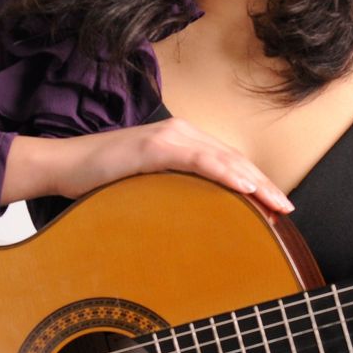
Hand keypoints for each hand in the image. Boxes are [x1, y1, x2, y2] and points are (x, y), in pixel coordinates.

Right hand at [6, 120, 295, 216]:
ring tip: (277, 203)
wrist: (64, 166)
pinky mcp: (155, 146)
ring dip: (254, 182)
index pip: (228, 164)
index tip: (279, 208)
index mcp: (181, 143)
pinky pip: (199, 160)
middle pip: (233, 160)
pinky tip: (245, 187)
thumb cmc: (100, 182)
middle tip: (288, 211)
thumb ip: (172, 192)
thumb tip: (196, 218)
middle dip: (264, 186)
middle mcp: (181, 134)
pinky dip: (225, 173)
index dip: (257, 184)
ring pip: (223, 159)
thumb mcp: (146, 187)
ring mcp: (169, 137)